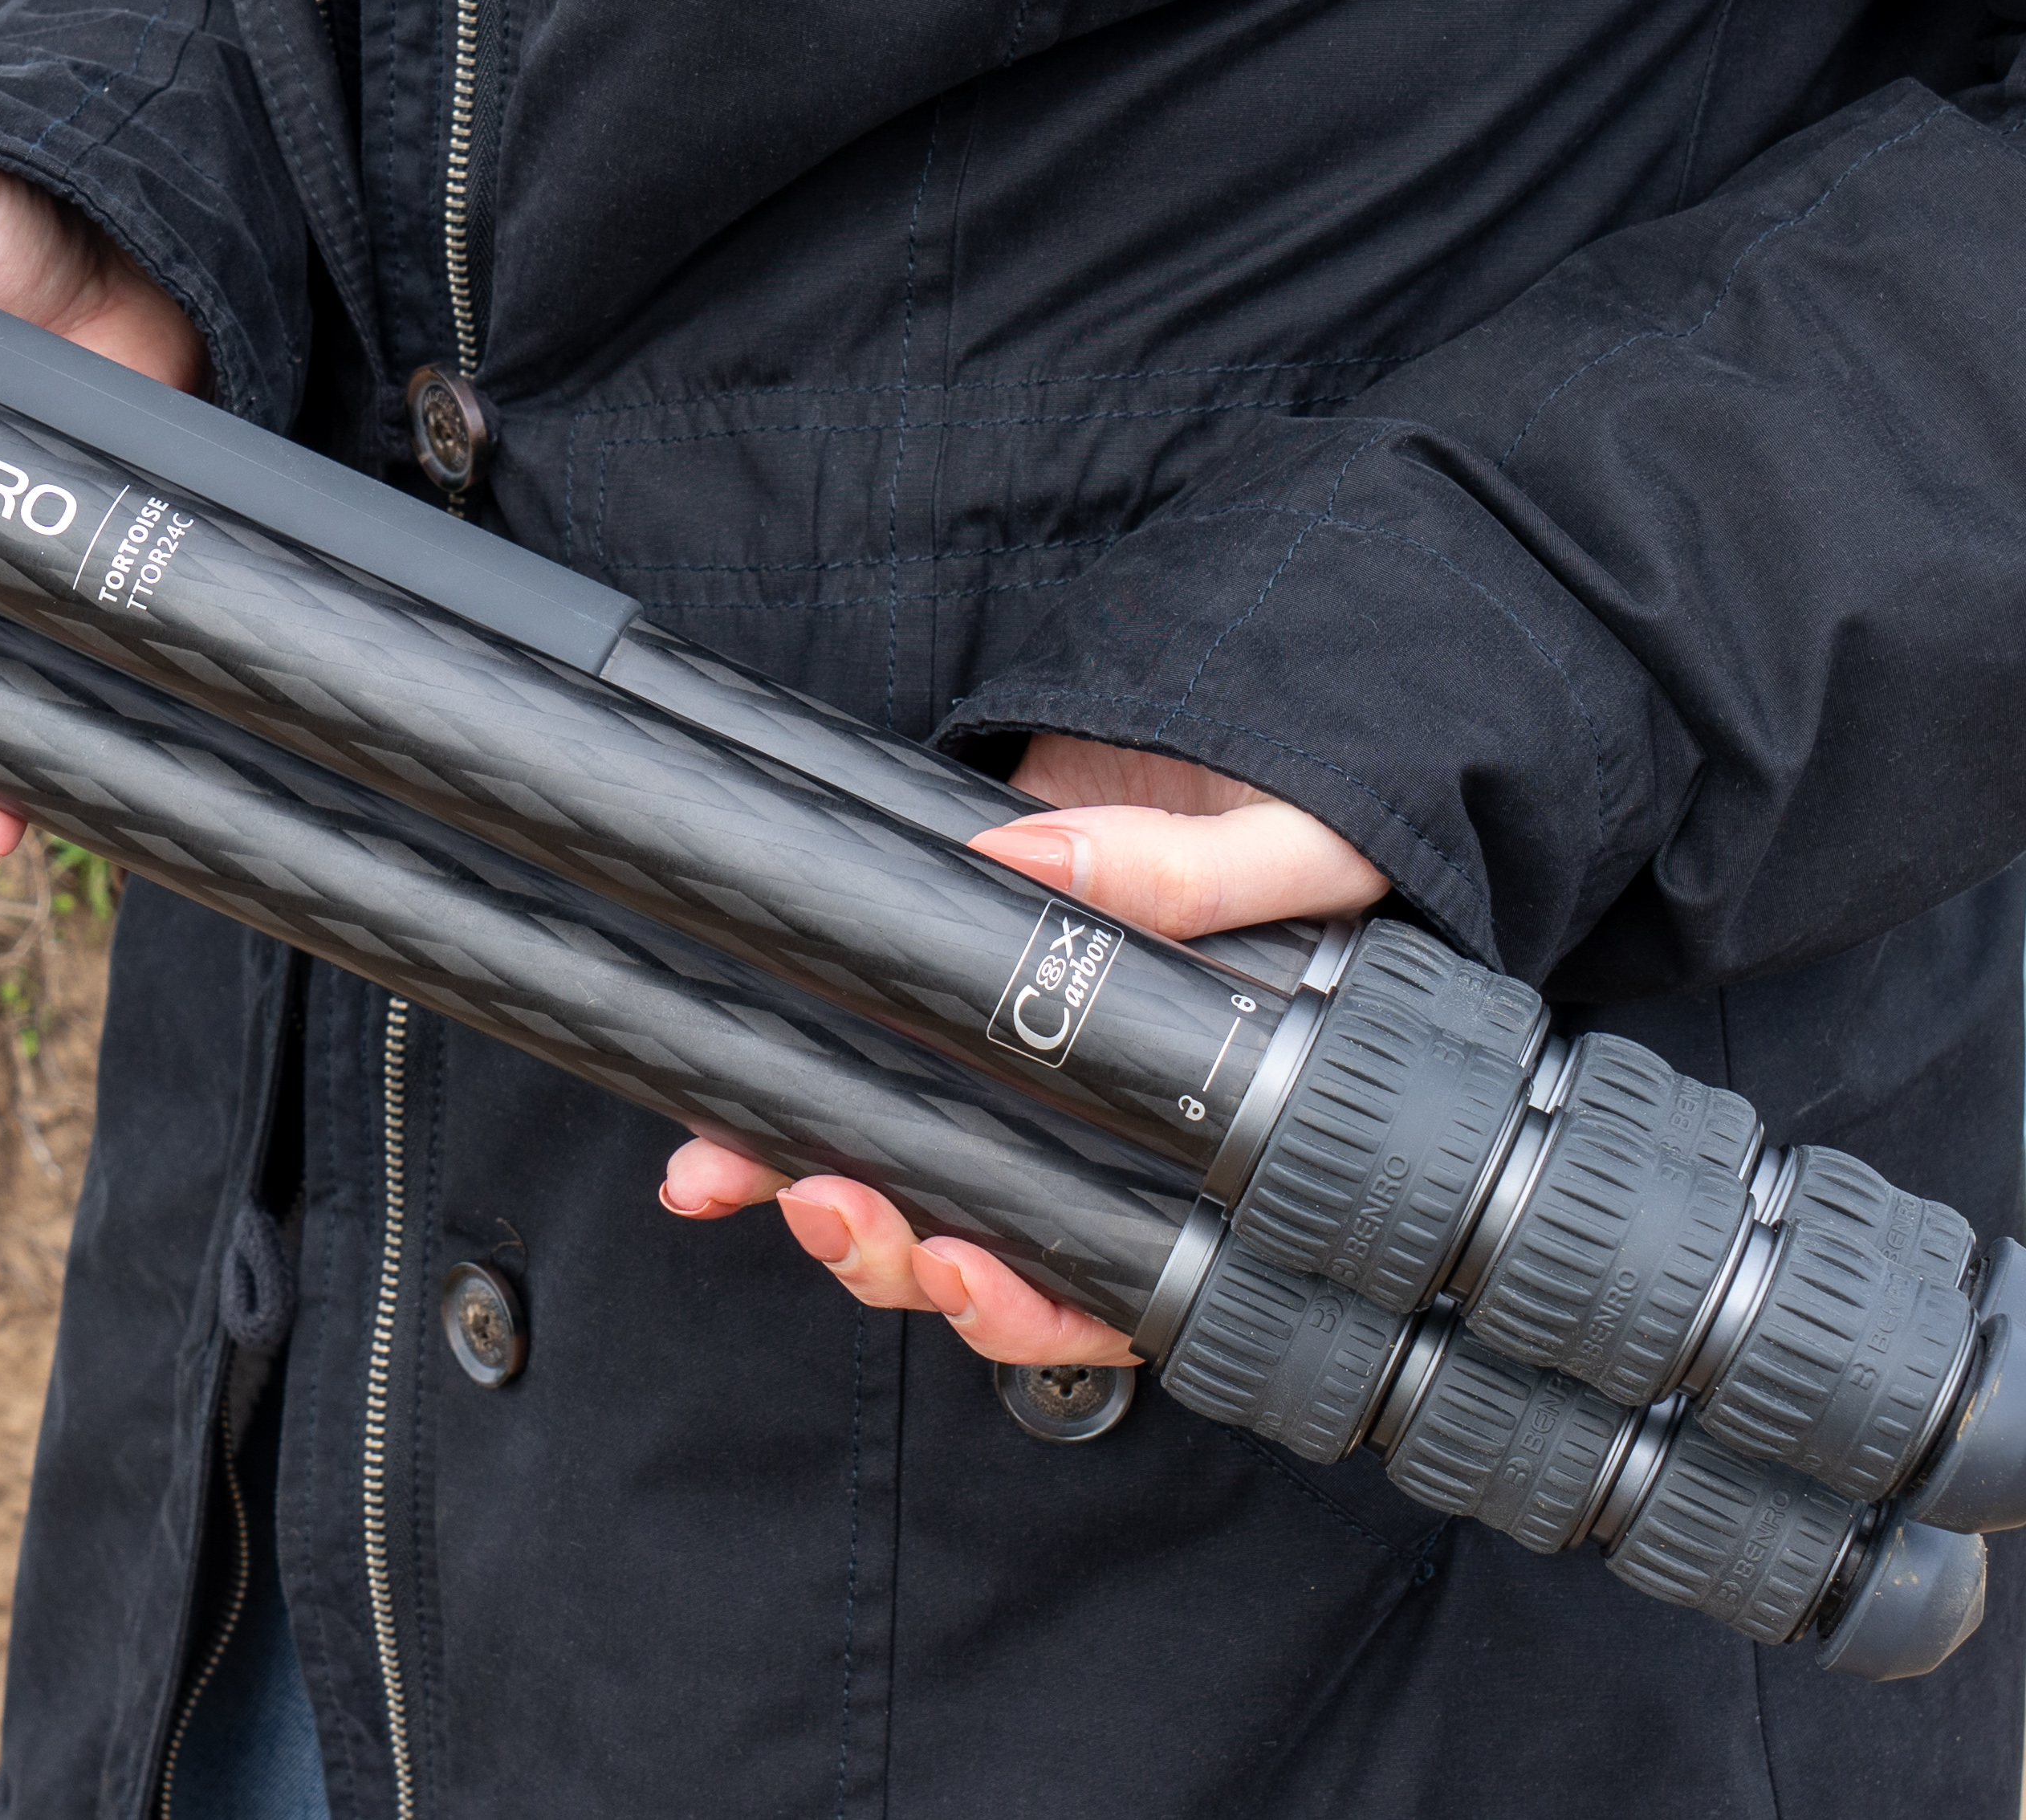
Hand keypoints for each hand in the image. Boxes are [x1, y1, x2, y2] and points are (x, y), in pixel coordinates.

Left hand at [656, 735, 1390, 1364]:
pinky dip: (769, 1126)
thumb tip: (1033, 864)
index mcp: (1212, 1144)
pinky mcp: (936, 1002)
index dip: (1034, 1309)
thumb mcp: (1300, 843)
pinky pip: (851, 1084)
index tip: (962, 1269)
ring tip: (742, 1172)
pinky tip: (707, 1149)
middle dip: (894, 1257)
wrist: (1244, 717)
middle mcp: (1103, 1131)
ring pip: (909, 1189)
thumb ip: (1192, 872)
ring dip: (817, 1201)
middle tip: (832, 1209)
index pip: (1121, 1285)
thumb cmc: (1318, 805)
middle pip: (992, 1255)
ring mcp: (1009, 1074)